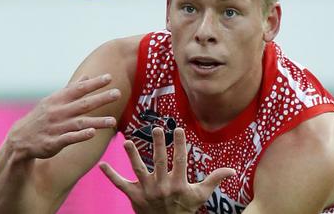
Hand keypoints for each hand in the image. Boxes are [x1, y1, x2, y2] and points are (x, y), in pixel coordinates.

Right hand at [6, 74, 119, 160]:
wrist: (19, 140)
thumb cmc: (41, 117)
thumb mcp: (53, 101)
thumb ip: (71, 89)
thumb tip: (87, 76)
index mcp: (58, 100)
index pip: (79, 89)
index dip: (94, 83)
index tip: (109, 77)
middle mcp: (58, 112)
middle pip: (83, 104)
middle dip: (101, 98)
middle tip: (118, 93)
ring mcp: (56, 127)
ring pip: (79, 123)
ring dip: (97, 122)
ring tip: (113, 121)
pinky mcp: (53, 142)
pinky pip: (68, 138)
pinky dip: (80, 135)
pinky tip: (92, 133)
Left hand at [99, 127, 235, 213]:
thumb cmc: (185, 209)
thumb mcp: (201, 195)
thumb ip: (214, 180)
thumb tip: (232, 171)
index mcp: (178, 184)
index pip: (180, 161)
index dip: (180, 145)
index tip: (179, 129)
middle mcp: (162, 186)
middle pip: (160, 162)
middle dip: (159, 144)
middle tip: (157, 129)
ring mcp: (146, 191)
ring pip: (139, 170)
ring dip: (132, 156)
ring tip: (127, 142)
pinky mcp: (134, 196)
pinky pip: (120, 185)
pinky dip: (110, 175)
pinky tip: (101, 164)